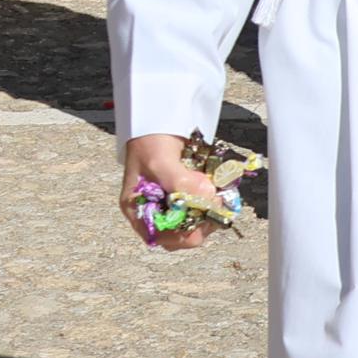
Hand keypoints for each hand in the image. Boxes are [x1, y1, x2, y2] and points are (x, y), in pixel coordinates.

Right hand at [123, 133, 221, 250]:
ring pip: (196, 219)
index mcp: (138, 212)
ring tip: (218, 190)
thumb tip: (207, 198)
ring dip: (212, 208)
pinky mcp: (187, 193)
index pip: (164, 238)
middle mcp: (154, 212)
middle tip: (218, 201)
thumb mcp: (160, 162)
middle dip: (203, 219)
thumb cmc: (149, 141)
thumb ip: (181, 183)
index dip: (187, 233)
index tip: (205, 216)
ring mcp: (172, 203)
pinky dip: (214, 198)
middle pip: (183, 232)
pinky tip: (218, 184)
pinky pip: (203, 204)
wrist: (157, 118)